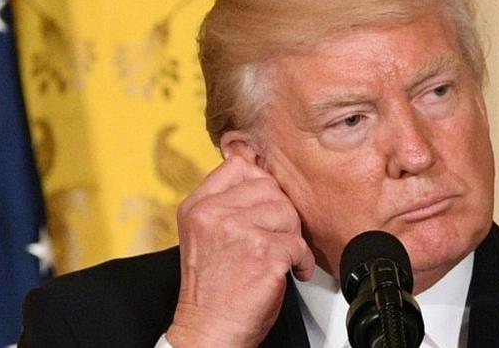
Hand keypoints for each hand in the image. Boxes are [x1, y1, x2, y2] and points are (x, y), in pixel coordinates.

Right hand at [165, 142, 314, 346]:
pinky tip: (288, 272)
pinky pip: (299, 243)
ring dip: (291, 237)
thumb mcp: (204, 235)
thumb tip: (258, 174)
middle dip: (280, 214)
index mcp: (197, 206)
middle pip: (270, 188)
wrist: (208, 332)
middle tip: (275, 237)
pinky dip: (301, 261)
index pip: (238, 166)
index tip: (264, 206)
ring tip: (279, 255)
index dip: (260, 184)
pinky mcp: (263, 253)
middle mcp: (214, 214)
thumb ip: (224, 203)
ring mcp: (238, 231)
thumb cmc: (211, 290)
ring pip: (287, 212)